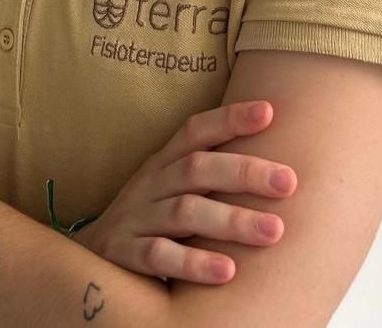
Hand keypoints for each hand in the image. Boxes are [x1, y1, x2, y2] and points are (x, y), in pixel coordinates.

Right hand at [74, 100, 296, 283]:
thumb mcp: (172, 187)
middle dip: (244, 172)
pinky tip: (227, 271)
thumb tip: (277, 164)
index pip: (195, 131)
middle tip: (289, 181)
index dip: (229, 119)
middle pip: (197, 169)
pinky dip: (193, 263)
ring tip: (274, 231)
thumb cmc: (151, 218)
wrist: (92, 257)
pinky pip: (159, 256)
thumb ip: (211, 173)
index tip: (269, 111)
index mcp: (164, 162)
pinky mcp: (125, 254)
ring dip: (231, 221)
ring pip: (184, 212)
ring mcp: (136, 217)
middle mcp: (150, 184)